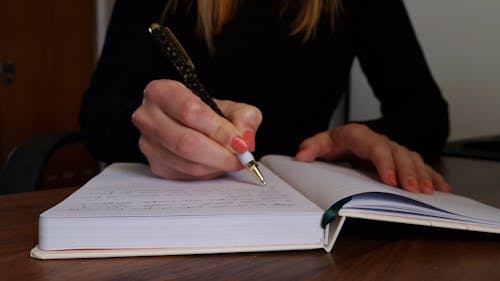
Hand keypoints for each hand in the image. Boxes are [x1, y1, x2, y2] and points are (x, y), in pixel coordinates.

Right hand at [132, 79, 261, 179]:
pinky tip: (216, 164)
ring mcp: (148, 143)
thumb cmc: (206, 112)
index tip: (239, 142)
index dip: (218, 130)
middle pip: (186, 142)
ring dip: (215, 166)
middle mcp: (148, 116)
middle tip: (240, 158)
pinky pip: (185, 175)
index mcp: (162, 92)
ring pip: (186, 163)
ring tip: (231, 160)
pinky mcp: (155, 165)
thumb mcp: (229, 106)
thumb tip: (245, 139)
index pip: (190, 112)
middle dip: (220, 154)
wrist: (187, 123)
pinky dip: (207, 173)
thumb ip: (244, 117)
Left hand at [295, 124, 450, 193]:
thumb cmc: (334, 142)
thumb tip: (300, 157)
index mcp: (359, 135)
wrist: (345, 138)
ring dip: (421, 175)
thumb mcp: (320, 143)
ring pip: (411, 159)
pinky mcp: (400, 158)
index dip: (384, 163)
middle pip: (398, 154)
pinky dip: (431, 175)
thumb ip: (310, 148)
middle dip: (407, 172)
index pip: (375, 147)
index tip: (390, 180)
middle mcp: (380, 140)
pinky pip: (419, 164)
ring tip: (429, 192)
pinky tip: (441, 187)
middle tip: (414, 191)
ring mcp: (392, 149)